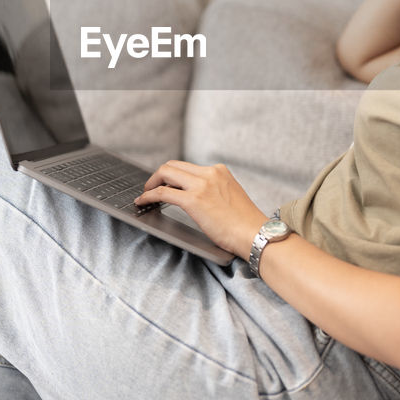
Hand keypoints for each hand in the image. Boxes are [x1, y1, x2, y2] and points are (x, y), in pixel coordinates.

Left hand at [135, 161, 269, 257]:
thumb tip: (197, 198)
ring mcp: (201, 185)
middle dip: (158, 176)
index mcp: (219, 171)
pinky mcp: (193, 200)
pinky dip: (149, 195)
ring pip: (165, 172)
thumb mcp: (231, 196)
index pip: (188, 167)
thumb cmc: (246, 224)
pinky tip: (143, 202)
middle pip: (173, 165)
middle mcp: (210, 173)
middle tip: (151, 188)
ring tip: (146, 194)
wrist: (256, 234)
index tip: (165, 184)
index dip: (172, 176)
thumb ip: (215, 191)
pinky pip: (163, 192)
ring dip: (151, 183)